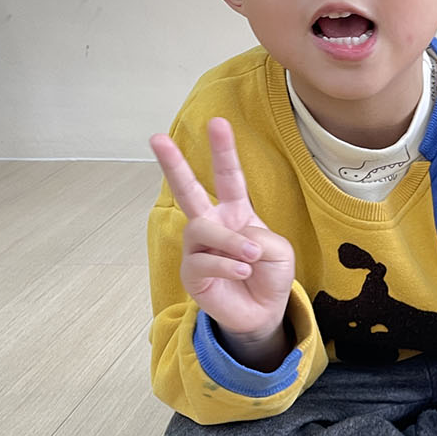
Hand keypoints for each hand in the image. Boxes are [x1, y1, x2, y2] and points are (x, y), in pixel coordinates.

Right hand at [150, 118, 295, 364]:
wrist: (263, 312)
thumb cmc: (269, 275)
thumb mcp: (279, 251)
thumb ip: (261, 237)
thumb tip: (235, 238)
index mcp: (235, 212)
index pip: (228, 177)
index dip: (223, 151)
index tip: (217, 122)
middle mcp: (211, 225)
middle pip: (187, 191)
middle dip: (173, 164)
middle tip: (157, 138)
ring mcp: (198, 249)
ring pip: (203, 230)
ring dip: (231, 242)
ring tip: (252, 256)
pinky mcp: (192, 273)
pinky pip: (204, 261)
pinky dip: (228, 265)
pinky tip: (243, 272)